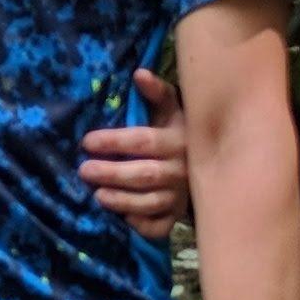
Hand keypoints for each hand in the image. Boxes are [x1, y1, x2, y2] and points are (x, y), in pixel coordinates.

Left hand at [80, 64, 189, 242]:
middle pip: (145, 174)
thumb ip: (156, 93)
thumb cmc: (178, 133)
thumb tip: (138, 74)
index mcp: (178, 140)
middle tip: (84, 170)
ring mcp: (181, 196)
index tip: (86, 142)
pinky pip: (161, 226)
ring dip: (123, 200)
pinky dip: (144, 224)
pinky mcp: (177, 215)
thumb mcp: (172, 110)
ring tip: (97, 195)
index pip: (143, 141)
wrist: (214, 163)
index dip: (114, 142)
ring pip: (151, 202)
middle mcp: (181, 169)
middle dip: (112, 173)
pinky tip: (125, 219)